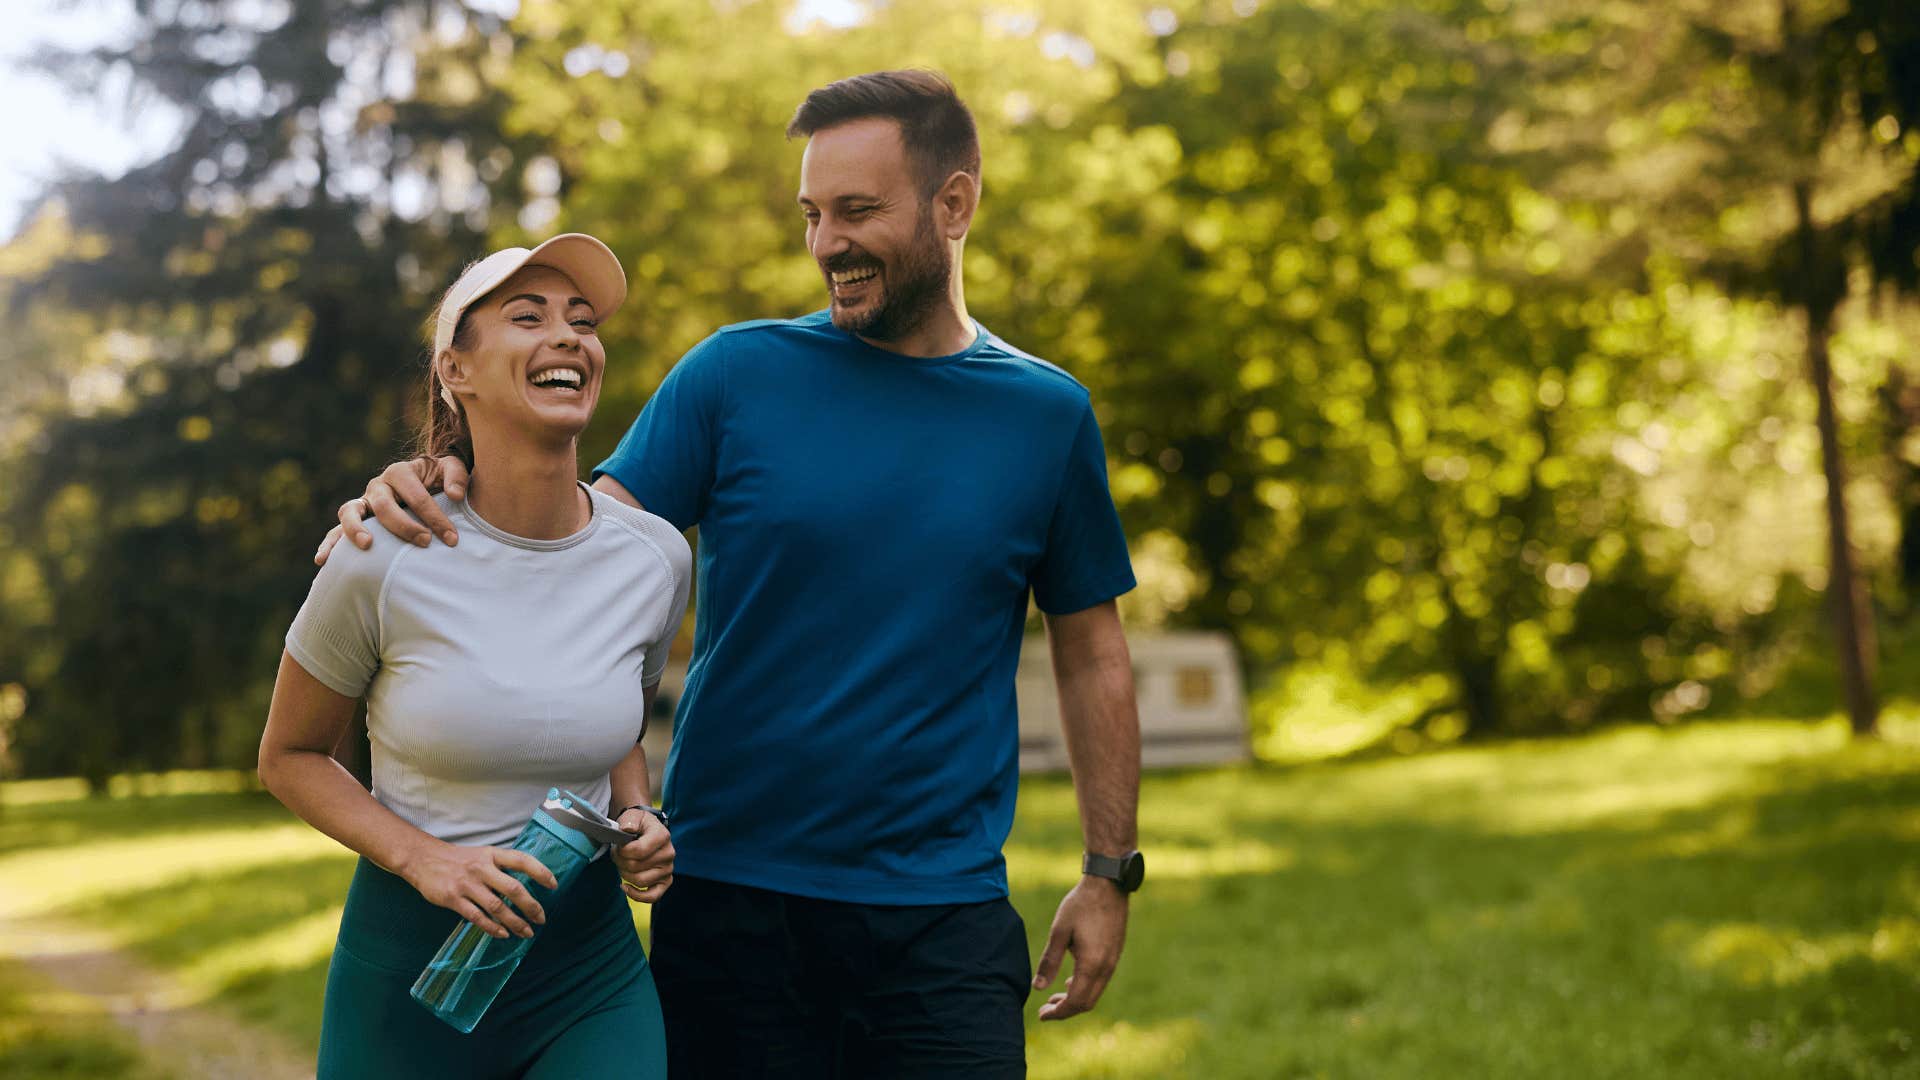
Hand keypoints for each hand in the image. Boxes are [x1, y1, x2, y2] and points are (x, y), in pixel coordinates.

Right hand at [314, 455, 468, 565]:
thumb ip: (457, 477)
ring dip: (356, 529)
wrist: (423, 482)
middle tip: (424, 543)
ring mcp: (363, 503)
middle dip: (405, 526)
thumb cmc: (439, 479)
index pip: (416, 495)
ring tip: (366, 545)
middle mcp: (378, 486)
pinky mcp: (355, 520)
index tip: (451, 538)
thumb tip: (456, 495)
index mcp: (400, 472)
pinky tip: (323, 561)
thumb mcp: (450, 469)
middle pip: (384, 505)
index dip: (435, 517)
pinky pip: (336, 530)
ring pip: (350, 512)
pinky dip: (328, 544)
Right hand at [399, 839, 558, 939]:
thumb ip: (500, 868)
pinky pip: (477, 917)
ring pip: (497, 907)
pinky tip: (503, 934)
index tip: (554, 885)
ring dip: (515, 922)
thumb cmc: (457, 859)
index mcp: (491, 855)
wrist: (422, 858)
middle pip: (513, 889)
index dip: (540, 872)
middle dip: (531, 906)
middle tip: (541, 919)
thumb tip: (524, 888)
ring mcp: (467, 884)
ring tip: (527, 932)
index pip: (522, 860)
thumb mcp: (481, 855)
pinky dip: (492, 927)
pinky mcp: (453, 899)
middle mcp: (481, 868)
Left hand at [610, 807, 674, 902]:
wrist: (646, 830)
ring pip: (640, 881)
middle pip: (636, 867)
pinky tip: (625, 887)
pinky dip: (636, 895)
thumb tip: (627, 829)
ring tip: (622, 863)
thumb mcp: (633, 816)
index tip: (618, 845)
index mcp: (662, 836)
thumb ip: (629, 821)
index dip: (622, 851)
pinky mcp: (666, 881)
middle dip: (620, 861)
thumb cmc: (638, 825)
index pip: (638, 851)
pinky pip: (652, 896)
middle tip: (617, 853)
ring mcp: (668, 869)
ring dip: (624, 874)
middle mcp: (669, 853)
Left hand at [1033, 877, 1128, 1020]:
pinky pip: (1100, 981)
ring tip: (1054, 997)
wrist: (1108, 884)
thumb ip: (1049, 961)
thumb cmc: (1080, 904)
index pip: (1075, 1002)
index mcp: (1092, 964)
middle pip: (1086, 1003)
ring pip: (1094, 994)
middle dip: (1065, 1010)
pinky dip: (1084, 988)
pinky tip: (1070, 980)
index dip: (1057, 1013)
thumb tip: (1037, 988)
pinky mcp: (1114, 954)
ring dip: (1075, 999)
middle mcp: (1106, 968)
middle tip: (1044, 1008)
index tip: (1041, 1015)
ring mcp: (1113, 962)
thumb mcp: (1059, 931)